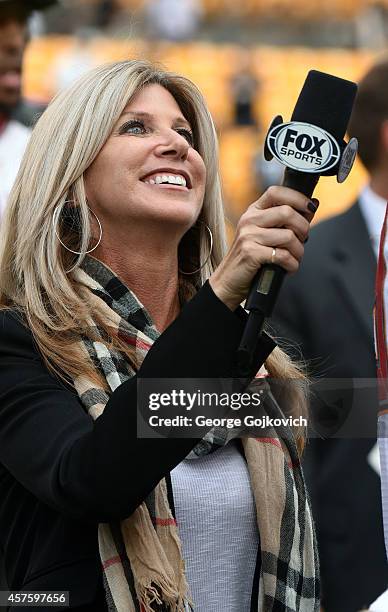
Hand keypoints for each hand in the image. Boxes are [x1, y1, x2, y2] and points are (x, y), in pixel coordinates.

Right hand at [209, 186, 317, 309]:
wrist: (228, 281)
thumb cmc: (251, 259)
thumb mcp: (266, 234)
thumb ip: (287, 220)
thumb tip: (312, 204)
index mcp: (253, 212)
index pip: (276, 192)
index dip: (297, 197)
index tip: (309, 208)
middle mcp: (249, 220)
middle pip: (287, 212)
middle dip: (303, 228)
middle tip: (302, 241)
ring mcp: (248, 236)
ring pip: (288, 236)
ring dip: (299, 251)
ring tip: (294, 259)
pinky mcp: (250, 253)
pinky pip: (283, 255)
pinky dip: (292, 264)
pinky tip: (288, 268)